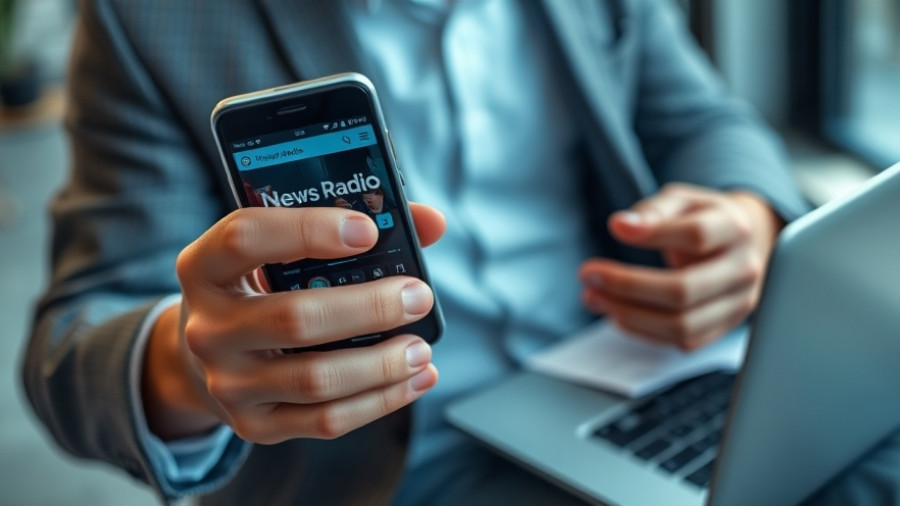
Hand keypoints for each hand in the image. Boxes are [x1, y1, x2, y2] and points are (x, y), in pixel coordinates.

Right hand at [142, 203, 445, 442]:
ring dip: (382, 364)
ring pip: (316, 379)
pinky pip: (325, 420)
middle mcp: (208, 328)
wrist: (209, 358)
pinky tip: (415, 379)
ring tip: (421, 346)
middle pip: (295, 319)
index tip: (368, 231)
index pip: (244, 237)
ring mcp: (228, 383)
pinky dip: (381, 400)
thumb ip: (352, 226)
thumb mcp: (279, 250)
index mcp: (204, 266)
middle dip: (369, 308)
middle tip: (418, 296)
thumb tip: (432, 223)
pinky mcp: (255, 425)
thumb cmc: (261, 288)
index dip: (307, 230)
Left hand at [579, 183, 782, 350]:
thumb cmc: (704, 218)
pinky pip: (683, 341)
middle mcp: (743, 270)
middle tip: (588, 274)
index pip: (696, 236)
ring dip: (629, 315)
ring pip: (682, 325)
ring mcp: (738, 304)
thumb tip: (621, 225)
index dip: (653, 234)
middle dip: (627, 285)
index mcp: (734, 229)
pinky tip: (616, 313)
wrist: (745, 243)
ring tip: (593, 296)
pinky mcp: (725, 327)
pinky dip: (643, 331)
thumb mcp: (682, 200)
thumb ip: (654, 210)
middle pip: (683, 290)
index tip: (614, 229)